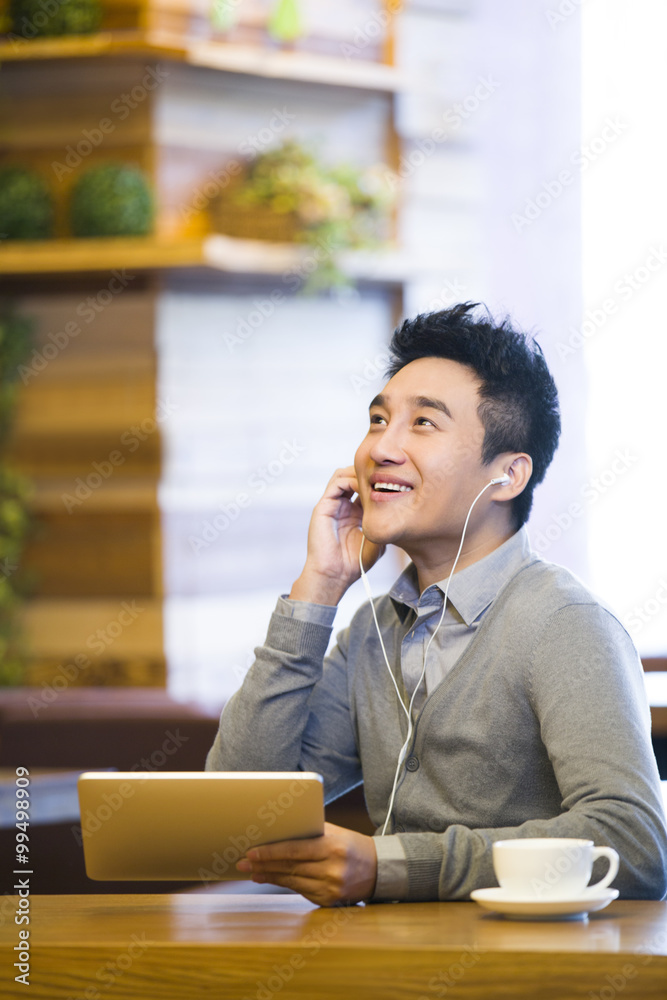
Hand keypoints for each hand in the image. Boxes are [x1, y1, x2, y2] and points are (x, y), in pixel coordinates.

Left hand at [235, 822, 377, 906]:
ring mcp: (331, 888)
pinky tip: (270, 878)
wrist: (379, 868)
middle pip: (290, 867)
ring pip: (292, 882)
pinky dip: (284, 884)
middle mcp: (332, 869)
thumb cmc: (351, 844)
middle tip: (242, 863)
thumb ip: (309, 832)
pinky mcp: (330, 901)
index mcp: (332, 847)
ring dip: (269, 876)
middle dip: (263, 865)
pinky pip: (301, 891)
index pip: (295, 850)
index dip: (271, 852)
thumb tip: (277, 832)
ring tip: (251, 871)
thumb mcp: (334, 832)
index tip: (251, 852)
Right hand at [290, 467, 384, 604]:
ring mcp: (332, 505)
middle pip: (353, 476)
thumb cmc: (354, 563)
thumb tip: (397, 509)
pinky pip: (336, 482)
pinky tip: (363, 487)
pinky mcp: (323, 506)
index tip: (393, 482)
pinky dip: (350, 479)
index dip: (377, 482)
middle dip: (368, 473)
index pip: (363, 488)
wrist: (335, 575)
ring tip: (374, 480)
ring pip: (343, 474)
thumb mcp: (377, 541)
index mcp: (353, 513)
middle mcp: (341, 506)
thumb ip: (383, 524)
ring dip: (359, 473)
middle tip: (384, 475)